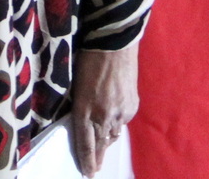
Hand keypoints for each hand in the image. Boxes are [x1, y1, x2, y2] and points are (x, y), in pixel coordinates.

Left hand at [71, 43, 139, 176]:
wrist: (114, 44)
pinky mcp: (131, 105)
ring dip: (107, 139)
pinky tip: (114, 121)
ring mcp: (120, 112)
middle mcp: (103, 115)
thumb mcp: (77, 85)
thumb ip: (80, 106)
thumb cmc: (88, 58)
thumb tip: (84, 121)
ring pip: (113, 133)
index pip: (85, 142)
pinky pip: (123, 121)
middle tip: (94, 170)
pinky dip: (117, 123)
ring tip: (103, 145)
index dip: (86, 160)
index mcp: (85, 109)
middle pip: (100, 143)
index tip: (88, 173)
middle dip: (97, 157)